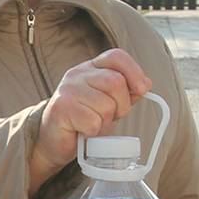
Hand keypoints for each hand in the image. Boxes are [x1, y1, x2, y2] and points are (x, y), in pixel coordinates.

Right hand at [28, 49, 152, 192]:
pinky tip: (83, 131)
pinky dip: (94, 132)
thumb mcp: (108, 102)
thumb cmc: (83, 121)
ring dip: (105, 122)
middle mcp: (78, 74)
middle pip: (115, 82)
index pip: (116, 56)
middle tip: (110, 117)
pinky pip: (93, 122)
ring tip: (93, 125)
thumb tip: (145, 84)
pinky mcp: (61, 108)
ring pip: (106, 106)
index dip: (134, 71)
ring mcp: (68, 89)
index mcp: (91, 68)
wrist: (53, 142)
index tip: (142, 89)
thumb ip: (125, 92)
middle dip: (122, 106)